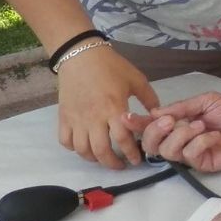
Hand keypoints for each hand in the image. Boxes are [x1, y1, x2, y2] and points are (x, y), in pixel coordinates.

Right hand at [56, 46, 158, 169]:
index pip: (122, 139)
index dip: (131, 153)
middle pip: (101, 150)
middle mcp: (93, 118)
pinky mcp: (63, 117)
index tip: (137, 160)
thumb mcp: (136, 79)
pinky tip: (84, 147)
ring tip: (104, 158)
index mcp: (113, 108)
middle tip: (121, 165)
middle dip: (113, 163)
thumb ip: (149, 98)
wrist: (81, 55)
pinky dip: (74, 149)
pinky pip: (65, 141)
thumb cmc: (111, 66)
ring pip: (82, 150)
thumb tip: (157, 115)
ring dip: (94, 159)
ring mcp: (76, 119)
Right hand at [125, 92, 220, 172]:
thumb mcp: (205, 101)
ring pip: (167, 151)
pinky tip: (214, 136)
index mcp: (176, 123)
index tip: (125, 118)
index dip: (137, 124)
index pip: (151, 126)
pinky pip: (189, 155)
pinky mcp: (200, 165)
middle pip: (151, 145)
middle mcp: (178, 140)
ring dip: (181, 135)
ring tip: (200, 125)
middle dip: (154, 131)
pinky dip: (200, 142)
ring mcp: (188, 154)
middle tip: (171, 121)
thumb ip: (180, 107)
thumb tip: (154, 112)